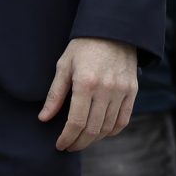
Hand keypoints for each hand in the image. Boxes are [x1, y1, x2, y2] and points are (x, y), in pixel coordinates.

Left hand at [37, 37, 136, 151]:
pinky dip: (112, 131)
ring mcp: (121, 91)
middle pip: (93, 129)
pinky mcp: (132, 91)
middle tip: (70, 146)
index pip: (76, 122)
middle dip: (79, 142)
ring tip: (82, 140)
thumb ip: (55, 94)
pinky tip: (101, 132)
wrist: (112, 29)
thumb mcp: (64, 65)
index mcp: (86, 82)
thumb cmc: (83, 46)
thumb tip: (43, 118)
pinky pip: (123, 120)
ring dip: (94, 139)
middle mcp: (106, 89)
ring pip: (108, 127)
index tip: (60, 145)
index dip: (67, 138)